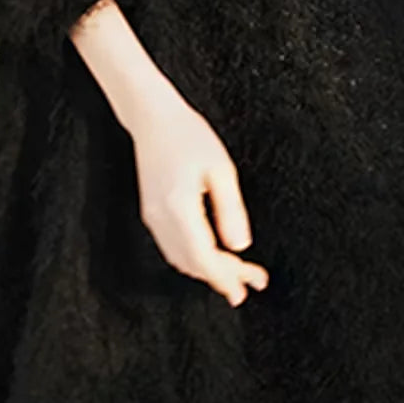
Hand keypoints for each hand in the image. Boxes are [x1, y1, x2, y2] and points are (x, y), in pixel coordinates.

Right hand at [127, 95, 268, 307]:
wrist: (152, 117)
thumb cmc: (188, 135)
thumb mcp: (221, 169)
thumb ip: (230, 210)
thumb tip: (240, 246)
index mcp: (179, 208)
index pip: (204, 258)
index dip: (228, 277)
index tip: (250, 285)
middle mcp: (161, 218)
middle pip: (193, 264)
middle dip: (223, 277)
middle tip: (252, 283)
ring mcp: (152, 216)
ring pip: (180, 259)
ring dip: (208, 271)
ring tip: (237, 275)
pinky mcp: (151, 211)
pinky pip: (172, 247)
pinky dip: (193, 259)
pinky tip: (211, 257)